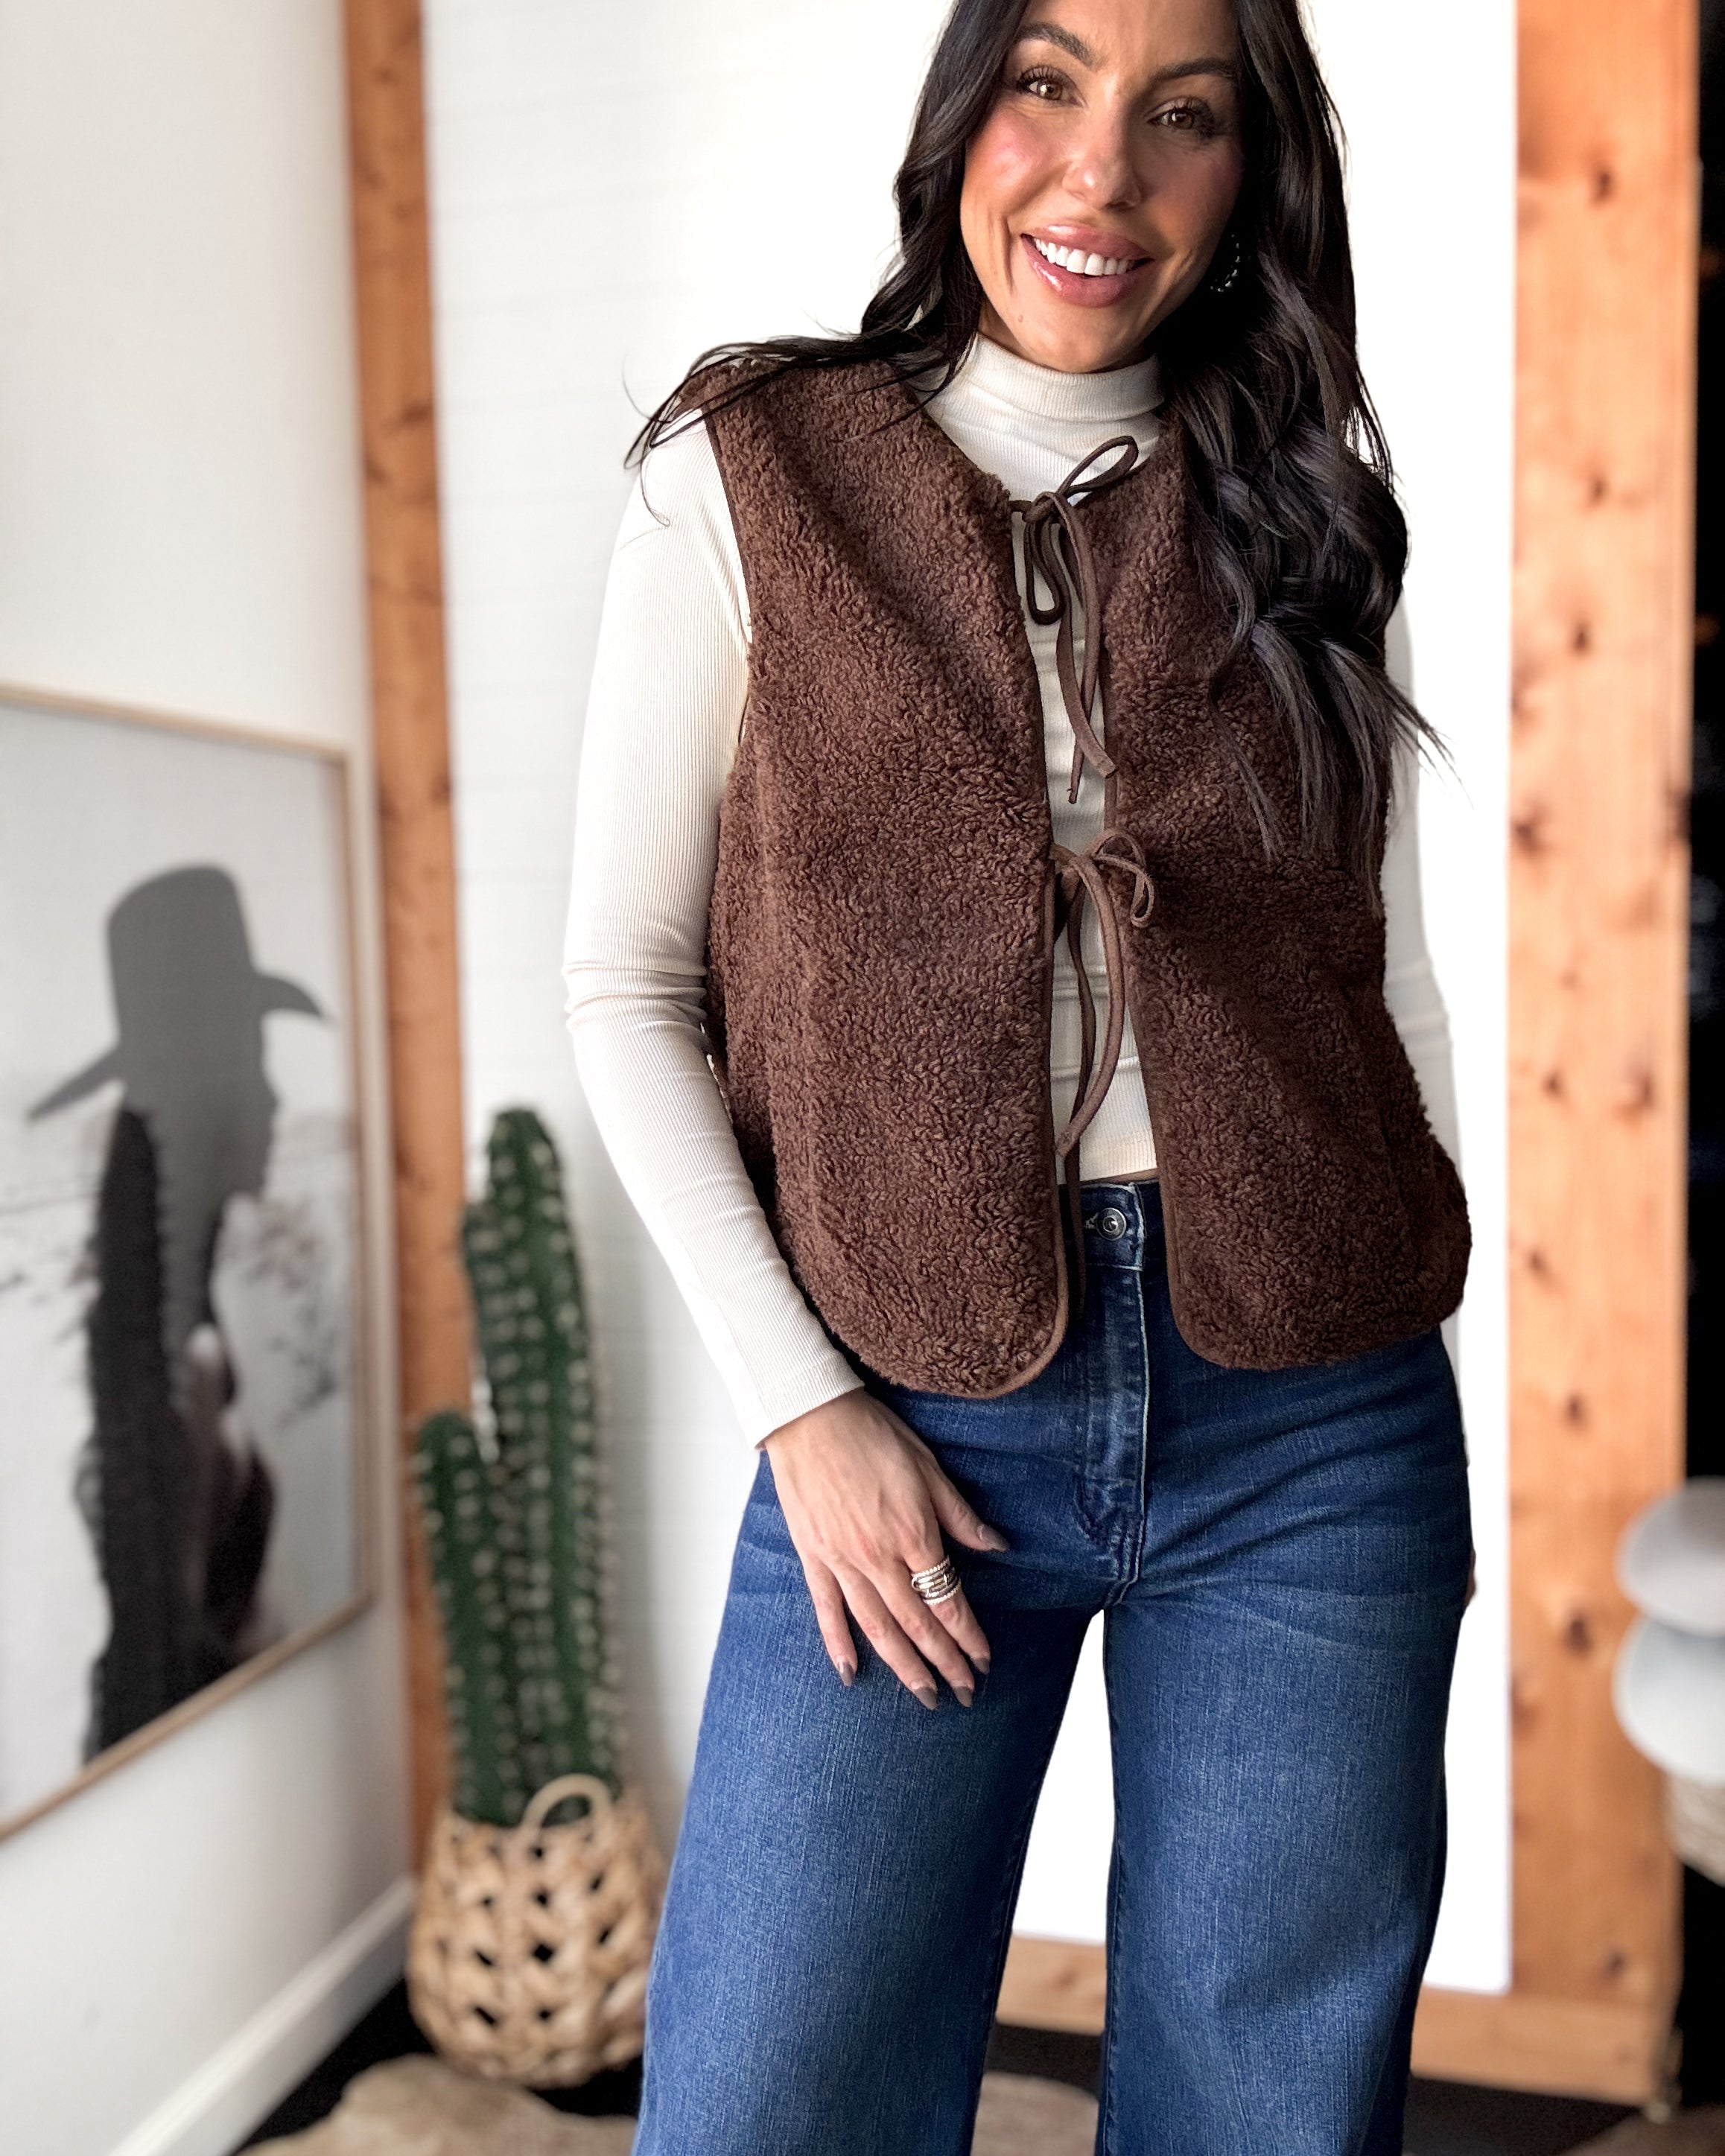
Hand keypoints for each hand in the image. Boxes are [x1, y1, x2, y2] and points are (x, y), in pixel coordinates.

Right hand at [762, 1389, 1008, 1708]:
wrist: (809, 1415)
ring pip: (877, 1628)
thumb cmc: (872, 1434)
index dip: (968, 1636)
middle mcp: (878, 1557)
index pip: (948, 1600)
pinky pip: (827, 1611)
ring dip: (904, 1667)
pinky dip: (839, 1645)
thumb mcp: (928, 1467)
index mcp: (913, 1533)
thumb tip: (997, 1546)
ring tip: (925, 1695)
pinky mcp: (813, 1557)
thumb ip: (960, 1515)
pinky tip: (852, 1675)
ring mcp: (842, 1561)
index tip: (984, 1662)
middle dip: (944, 1663)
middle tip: (964, 1694)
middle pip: (917, 1624)